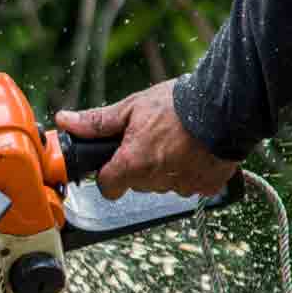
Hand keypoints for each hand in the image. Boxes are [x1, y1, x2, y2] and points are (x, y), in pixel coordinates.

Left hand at [54, 80, 239, 199]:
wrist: (226, 106)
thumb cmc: (178, 105)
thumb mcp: (131, 107)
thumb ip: (97, 122)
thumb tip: (65, 121)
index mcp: (132, 164)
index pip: (108, 186)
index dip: (109, 174)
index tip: (116, 161)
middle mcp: (156, 181)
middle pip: (137, 183)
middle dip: (139, 166)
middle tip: (152, 139)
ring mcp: (183, 186)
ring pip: (163, 184)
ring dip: (165, 168)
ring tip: (176, 141)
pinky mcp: (207, 187)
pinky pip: (190, 185)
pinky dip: (190, 171)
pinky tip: (195, 150)